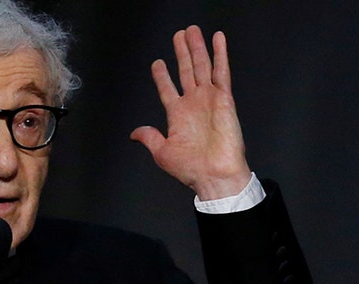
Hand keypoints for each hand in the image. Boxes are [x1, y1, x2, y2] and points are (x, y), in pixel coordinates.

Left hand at [130, 26, 251, 200]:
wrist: (214, 176)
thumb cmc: (191, 169)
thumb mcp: (162, 153)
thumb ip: (149, 138)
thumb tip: (134, 133)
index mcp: (178, 116)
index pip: (168, 89)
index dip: (162, 76)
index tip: (157, 63)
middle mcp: (194, 104)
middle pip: (186, 71)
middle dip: (182, 53)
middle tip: (179, 35)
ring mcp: (209, 99)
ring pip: (202, 67)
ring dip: (197, 48)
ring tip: (192, 31)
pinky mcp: (224, 99)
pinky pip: (222, 72)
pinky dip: (220, 55)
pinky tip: (218, 39)